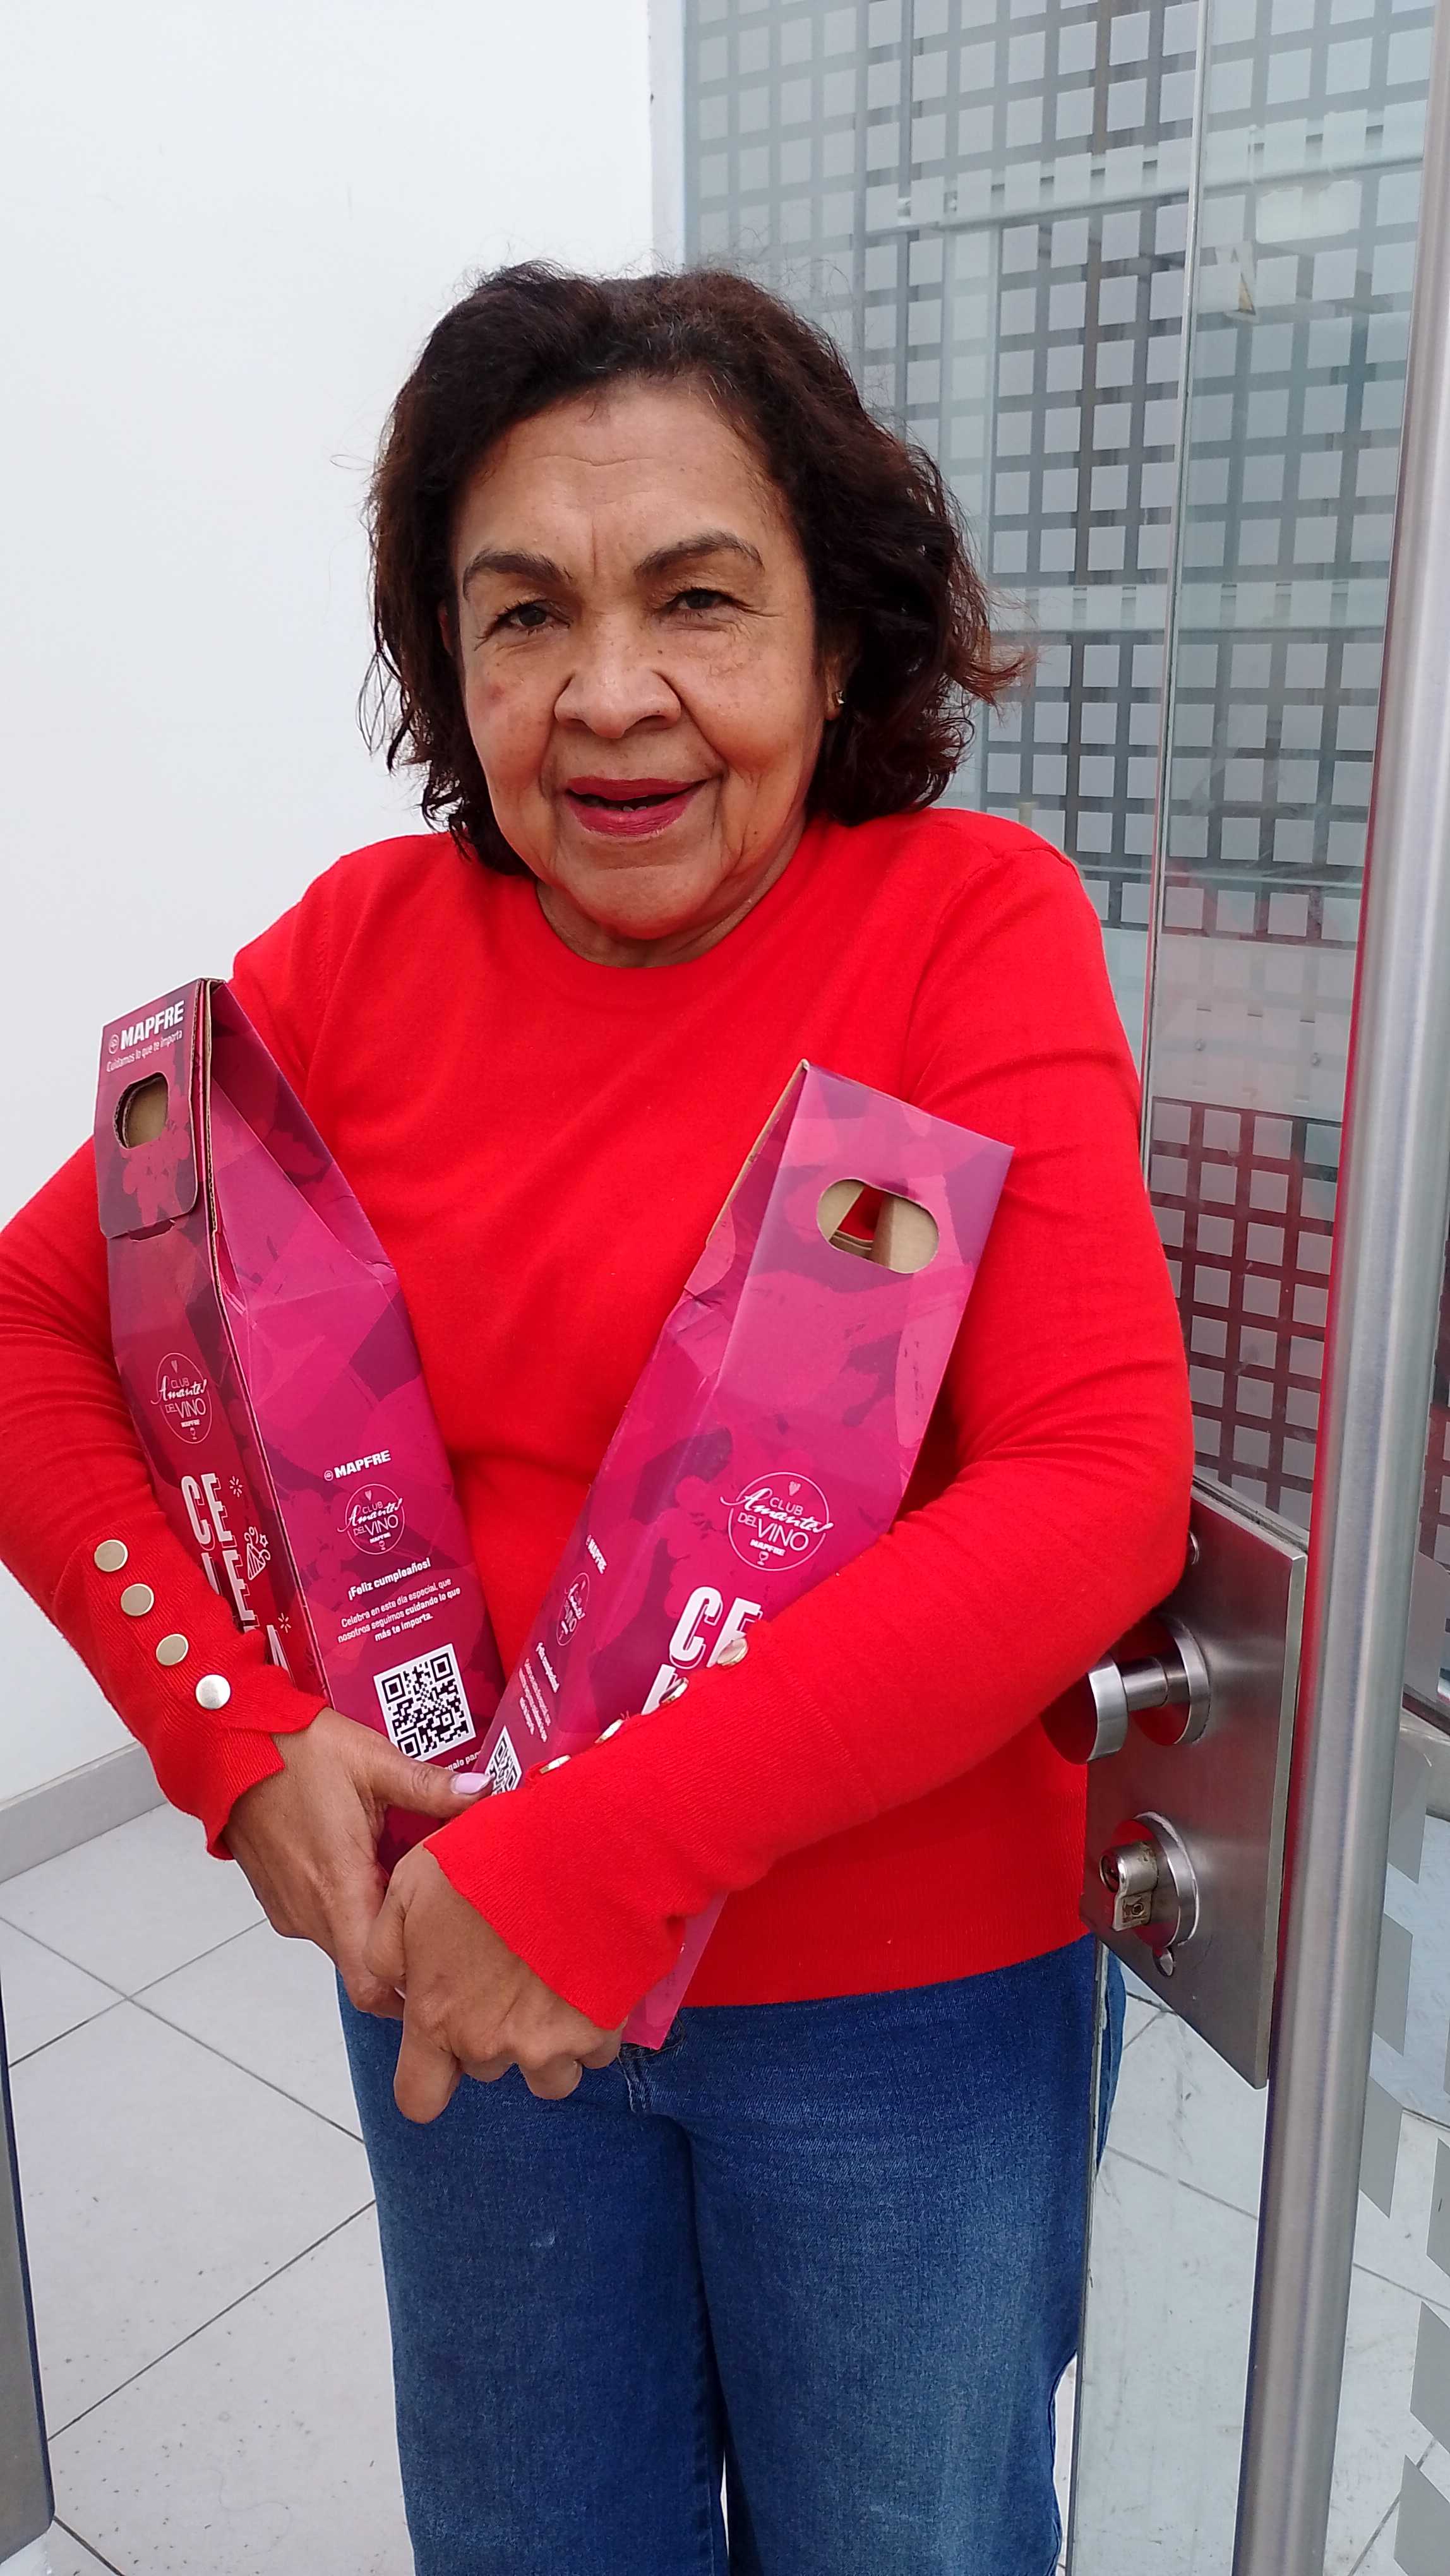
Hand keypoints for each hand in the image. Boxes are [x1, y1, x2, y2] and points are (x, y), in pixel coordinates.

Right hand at [225, 1709, 486, 2017]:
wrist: (228, 1744)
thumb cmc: (295, 1751)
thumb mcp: (373, 1761)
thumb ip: (430, 1786)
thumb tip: (483, 1791)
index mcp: (340, 1888)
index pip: (373, 1981)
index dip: (411, 1984)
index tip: (444, 1965)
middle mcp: (310, 1911)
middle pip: (363, 1967)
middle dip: (401, 1953)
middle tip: (438, 1921)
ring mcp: (289, 1908)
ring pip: (342, 1943)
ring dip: (373, 1926)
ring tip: (405, 1887)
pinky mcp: (276, 1898)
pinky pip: (319, 1921)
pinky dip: (346, 1909)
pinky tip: (366, 1869)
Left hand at [365, 1845, 623, 2119]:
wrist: (579, 1851)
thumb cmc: (488, 1863)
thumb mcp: (408, 1887)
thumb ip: (386, 1949)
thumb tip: (395, 1986)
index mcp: (436, 2018)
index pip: (419, 2097)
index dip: (430, 2079)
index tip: (445, 2051)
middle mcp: (489, 2044)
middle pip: (485, 2069)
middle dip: (493, 2033)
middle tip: (508, 1976)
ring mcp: (549, 2044)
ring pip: (548, 2074)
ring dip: (549, 2044)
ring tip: (556, 1986)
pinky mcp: (601, 2032)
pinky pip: (596, 2051)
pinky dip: (596, 2025)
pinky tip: (593, 1975)